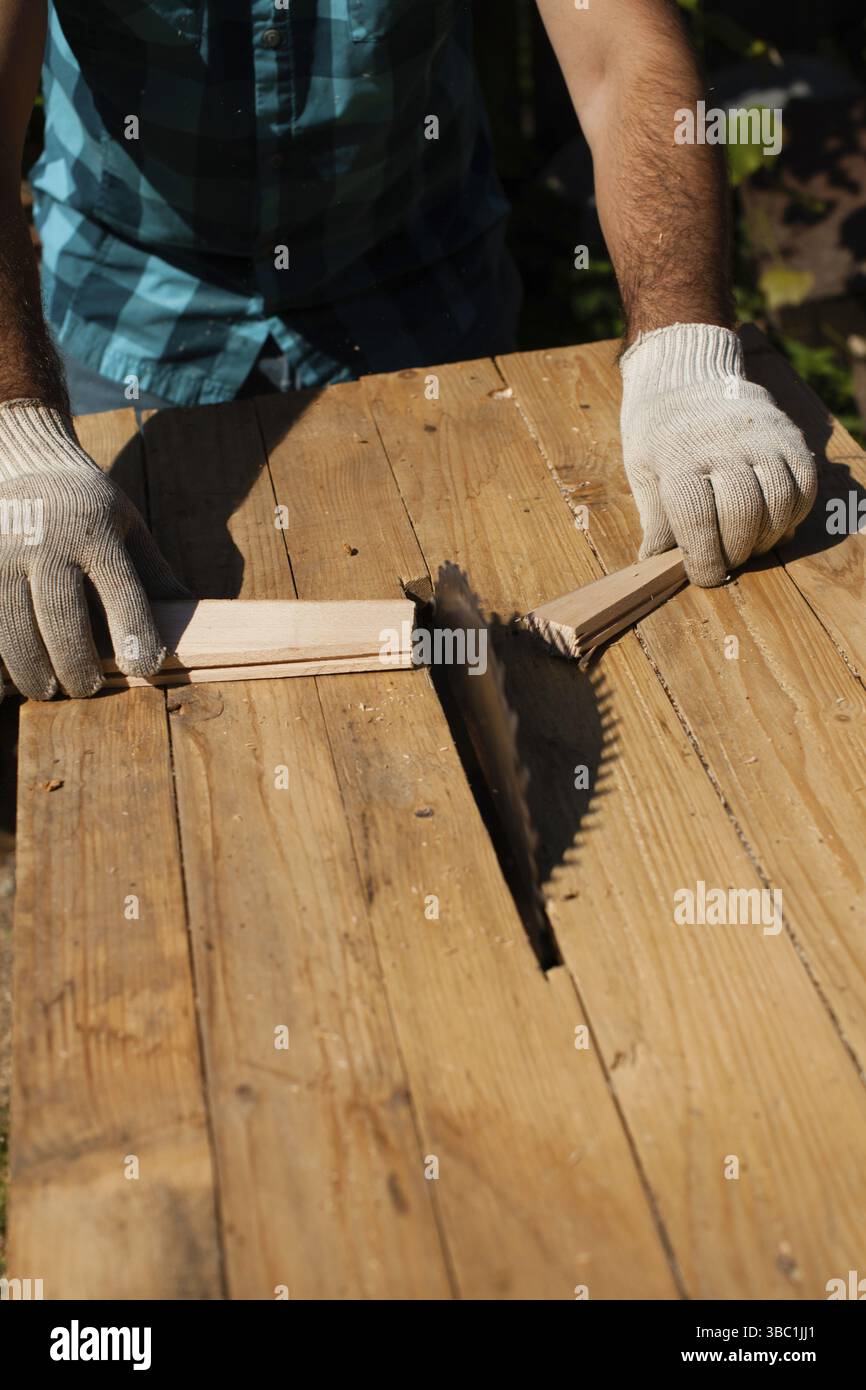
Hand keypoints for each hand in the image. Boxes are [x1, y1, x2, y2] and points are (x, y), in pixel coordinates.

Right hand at [0, 399, 186, 698]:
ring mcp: (1, 550)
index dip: (134, 633)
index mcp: (96, 530)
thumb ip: (155, 572)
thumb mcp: (129, 527)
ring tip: (47, 689)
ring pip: (12, 626)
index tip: (143, 669)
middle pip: (62, 618)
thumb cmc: (89, 507)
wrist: (28, 462)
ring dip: (31, 668)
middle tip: (87, 688)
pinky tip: (10, 671)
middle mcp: (46, 539)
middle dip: (76, 664)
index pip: (121, 591)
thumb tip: (191, 614)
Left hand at [619, 324, 816, 586]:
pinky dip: (793, 514)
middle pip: (743, 514)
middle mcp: (724, 444)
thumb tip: (654, 563)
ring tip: (748, 544)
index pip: (697, 520)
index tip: (705, 576)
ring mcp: (761, 437)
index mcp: (678, 457)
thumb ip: (654, 518)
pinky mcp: (788, 435)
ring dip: (766, 537)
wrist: (687, 373)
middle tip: (726, 560)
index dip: (704, 559)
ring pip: (779, 502)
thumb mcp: (642, 470)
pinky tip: (773, 522)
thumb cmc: (659, 431)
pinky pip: (803, 485)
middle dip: (735, 551)